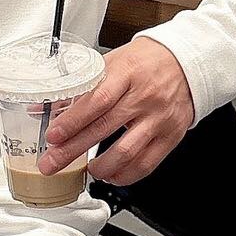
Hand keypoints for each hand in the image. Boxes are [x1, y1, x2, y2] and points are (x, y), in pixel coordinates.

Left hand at [37, 36, 195, 186]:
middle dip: (73, 150)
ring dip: (100, 167)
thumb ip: (84, 87)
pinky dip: (125, 174)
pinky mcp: (171, 135)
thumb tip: (49, 108)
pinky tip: (112, 174)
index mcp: (127, 73)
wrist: (186, 62)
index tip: (53, 135)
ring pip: (126, 151)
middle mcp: (144, 97)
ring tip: (86, 170)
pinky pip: (146, 163)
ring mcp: (159, 118)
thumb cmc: (145, 61)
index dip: (72, 121)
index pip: (96, 100)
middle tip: (51, 162)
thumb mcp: (112, 63)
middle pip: (104, 128)